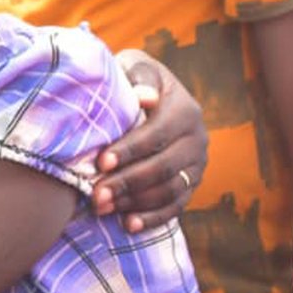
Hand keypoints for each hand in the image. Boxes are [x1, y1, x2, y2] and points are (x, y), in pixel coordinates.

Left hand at [93, 50, 208, 232]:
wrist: (148, 96)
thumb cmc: (131, 81)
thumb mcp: (133, 68)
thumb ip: (138, 76)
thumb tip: (144, 96)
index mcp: (184, 109)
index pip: (158, 134)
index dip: (129, 150)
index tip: (101, 162)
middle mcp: (197, 138)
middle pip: (164, 167)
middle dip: (127, 183)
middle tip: (95, 195)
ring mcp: (197, 164)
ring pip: (169, 190)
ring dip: (135, 203)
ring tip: (102, 208)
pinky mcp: (191, 184)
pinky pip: (176, 207)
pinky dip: (153, 218)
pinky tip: (128, 225)